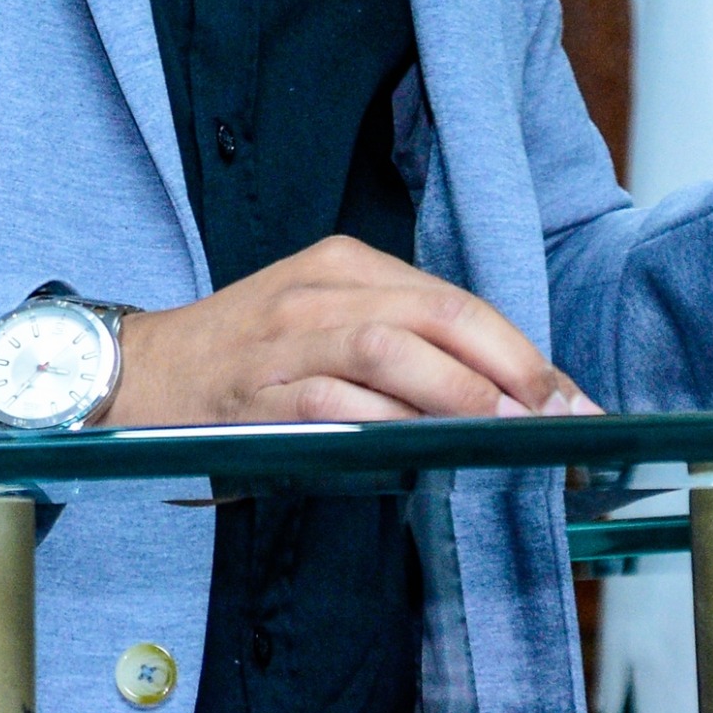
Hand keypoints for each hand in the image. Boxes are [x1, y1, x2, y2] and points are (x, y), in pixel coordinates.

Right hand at [103, 235, 598, 425]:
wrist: (141, 374)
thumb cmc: (246, 358)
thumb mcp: (323, 323)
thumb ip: (400, 346)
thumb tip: (500, 398)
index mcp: (344, 263)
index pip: (454, 300)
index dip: (521, 350)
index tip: (570, 397)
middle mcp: (320, 289)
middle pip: (438, 315)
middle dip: (511, 368)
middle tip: (560, 416)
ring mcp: (287, 337)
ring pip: (391, 348)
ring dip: (461, 393)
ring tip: (509, 431)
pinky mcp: (260, 390)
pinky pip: (335, 402)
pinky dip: (388, 424)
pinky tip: (427, 448)